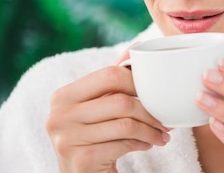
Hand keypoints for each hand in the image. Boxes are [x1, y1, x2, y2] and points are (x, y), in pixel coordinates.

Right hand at [46, 65, 170, 172]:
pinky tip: (147, 144)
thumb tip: (139, 63)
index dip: (137, 81)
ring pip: (126, 124)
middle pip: (121, 101)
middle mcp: (59, 116)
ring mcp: (68, 139)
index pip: (109, 75)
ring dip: (151, 130)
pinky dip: (142, 143)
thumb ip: (111, 89)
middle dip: (149, 111)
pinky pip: (124, 145)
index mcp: (63, 96)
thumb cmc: (93, 139)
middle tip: (164, 120)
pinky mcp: (82, 160)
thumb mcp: (94, 111)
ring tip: (161, 134)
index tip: (154, 91)